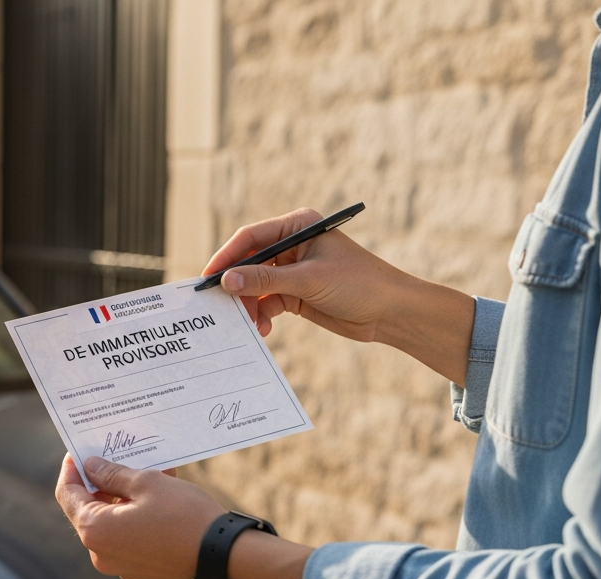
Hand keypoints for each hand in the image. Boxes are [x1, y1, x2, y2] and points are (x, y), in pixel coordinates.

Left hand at [56, 454, 313, 578]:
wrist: (224, 559)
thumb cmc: (184, 518)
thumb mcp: (146, 483)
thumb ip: (112, 474)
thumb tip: (91, 467)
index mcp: (94, 530)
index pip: (67, 494)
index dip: (72, 469)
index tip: (80, 451)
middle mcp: (100, 552)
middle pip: (88, 508)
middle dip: (103, 481)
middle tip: (118, 456)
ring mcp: (120, 564)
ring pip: (113, 520)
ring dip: (125, 495)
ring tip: (149, 470)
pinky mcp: (140, 568)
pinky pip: (129, 534)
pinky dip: (137, 513)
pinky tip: (160, 492)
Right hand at [204, 208, 413, 339]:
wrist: (391, 312)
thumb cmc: (359, 283)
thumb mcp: (308, 280)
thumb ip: (265, 280)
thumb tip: (227, 281)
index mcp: (297, 227)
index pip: (250, 238)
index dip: (227, 257)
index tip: (209, 278)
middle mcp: (292, 245)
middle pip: (249, 263)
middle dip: (237, 287)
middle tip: (224, 308)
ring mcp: (293, 270)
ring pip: (256, 287)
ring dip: (249, 306)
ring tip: (249, 324)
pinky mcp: (296, 293)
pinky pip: (267, 303)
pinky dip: (262, 316)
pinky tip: (263, 329)